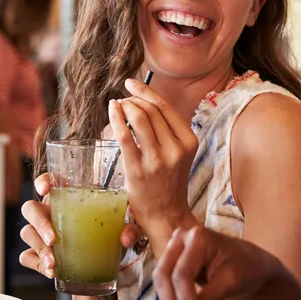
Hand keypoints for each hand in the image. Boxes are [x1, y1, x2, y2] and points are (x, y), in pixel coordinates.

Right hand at [19, 174, 143, 278]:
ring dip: (39, 249)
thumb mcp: (122, 230)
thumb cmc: (108, 236)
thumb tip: (125, 237)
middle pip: (30, 209)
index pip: (49, 181)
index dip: (43, 181)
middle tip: (53, 240)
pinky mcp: (38, 254)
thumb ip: (129, 229)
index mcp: (68, 198)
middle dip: (40, 224)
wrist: (102, 263)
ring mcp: (41, 233)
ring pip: (27, 233)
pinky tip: (51, 271)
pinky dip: (36, 264)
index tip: (46, 189)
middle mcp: (50, 212)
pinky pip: (27, 256)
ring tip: (54, 264)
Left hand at [108, 78, 198, 235]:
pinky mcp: (138, 169)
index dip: (146, 91)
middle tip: (122, 101)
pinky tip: (111, 112)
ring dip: (124, 107)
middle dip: (133, 100)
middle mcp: (176, 149)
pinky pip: (124, 136)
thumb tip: (144, 101)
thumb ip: (168, 130)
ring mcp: (157, 160)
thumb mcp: (179, 153)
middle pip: (151, 110)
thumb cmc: (169, 181)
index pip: (166, 107)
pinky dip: (115, 119)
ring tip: (117, 106)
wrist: (166, 215)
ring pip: (139, 118)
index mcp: (189, 141)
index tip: (131, 84)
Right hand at [154, 225, 283, 299]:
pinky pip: (168, 288)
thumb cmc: (247, 269)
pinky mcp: (174, 265)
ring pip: (162, 284)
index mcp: (197, 237)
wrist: (253, 266)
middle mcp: (180, 239)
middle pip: (164, 276)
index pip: (182, 273)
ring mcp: (175, 250)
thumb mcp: (229, 284)